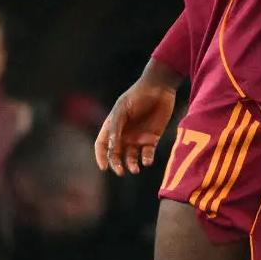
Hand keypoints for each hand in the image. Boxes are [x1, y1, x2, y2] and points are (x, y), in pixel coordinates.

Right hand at [94, 62, 179, 176]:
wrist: (160, 87)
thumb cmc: (137, 95)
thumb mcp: (122, 109)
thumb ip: (115, 127)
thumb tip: (111, 148)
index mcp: (113, 126)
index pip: (102, 145)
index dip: (101, 156)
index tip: (104, 167)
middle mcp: (124, 134)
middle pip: (116, 154)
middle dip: (116, 164)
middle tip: (120, 171)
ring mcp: (138, 137)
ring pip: (132, 157)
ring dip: (132, 164)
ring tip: (135, 169)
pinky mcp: (152, 138)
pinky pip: (148, 153)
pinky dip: (147, 159)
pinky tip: (147, 160)